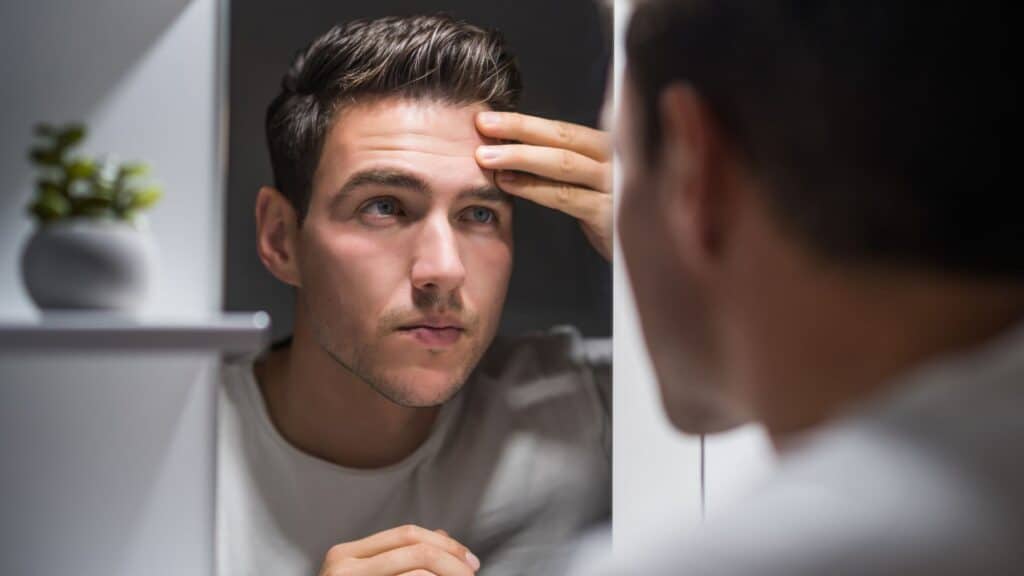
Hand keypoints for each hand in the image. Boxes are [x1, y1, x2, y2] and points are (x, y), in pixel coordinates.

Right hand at [318, 525, 479, 575]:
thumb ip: (401, 558)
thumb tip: (443, 537)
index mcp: (346, 555)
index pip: (406, 534)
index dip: (444, 544)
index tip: (470, 560)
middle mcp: (343, 567)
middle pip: (416, 550)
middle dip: (453, 561)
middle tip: (472, 575)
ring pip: (418, 574)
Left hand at [475, 112, 612, 260]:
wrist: (651, 253)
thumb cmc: (614, 215)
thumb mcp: (596, 184)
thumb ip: (570, 165)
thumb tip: (521, 150)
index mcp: (610, 147)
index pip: (563, 129)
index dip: (525, 121)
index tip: (490, 117)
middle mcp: (616, 158)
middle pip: (564, 136)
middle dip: (520, 127)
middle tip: (482, 123)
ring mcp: (615, 185)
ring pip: (563, 163)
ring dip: (521, 156)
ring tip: (486, 156)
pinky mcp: (608, 214)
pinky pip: (566, 196)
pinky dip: (534, 187)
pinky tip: (509, 183)